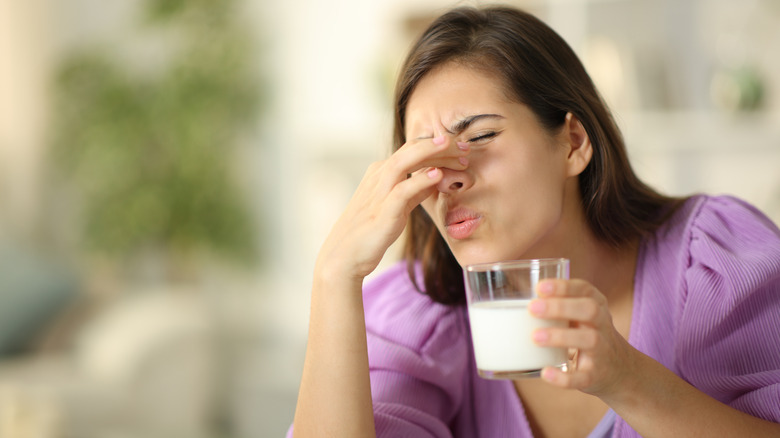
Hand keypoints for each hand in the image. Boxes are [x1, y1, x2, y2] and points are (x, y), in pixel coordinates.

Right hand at [316, 134, 469, 281]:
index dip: (438, 147)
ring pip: (404, 161)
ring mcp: (379, 192)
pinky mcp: (382, 211)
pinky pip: (402, 190)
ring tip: (453, 148)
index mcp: (381, 172)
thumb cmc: (370, 230)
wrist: (345, 255)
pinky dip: (421, 180)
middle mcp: (378, 176)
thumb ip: (415, 190)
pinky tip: (438, 175)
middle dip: (440, 145)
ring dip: (430, 152)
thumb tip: (436, 177)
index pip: (412, 149)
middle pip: (410, 149)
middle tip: (465, 146)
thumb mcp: (397, 205)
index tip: (462, 149)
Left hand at [529, 279, 636, 396]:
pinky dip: (564, 378)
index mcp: (596, 306)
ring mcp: (601, 351)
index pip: (585, 289)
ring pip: (589, 340)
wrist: (620, 371)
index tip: (540, 286)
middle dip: (561, 307)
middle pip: (589, 310)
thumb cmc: (588, 334)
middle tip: (532, 308)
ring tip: (535, 337)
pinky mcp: (595, 376)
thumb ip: (557, 306)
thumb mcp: (580, 316)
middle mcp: (602, 325)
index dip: (564, 286)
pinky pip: (582, 377)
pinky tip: (545, 372)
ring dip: (560, 336)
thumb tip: (513, 300)